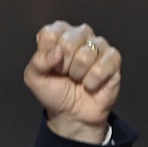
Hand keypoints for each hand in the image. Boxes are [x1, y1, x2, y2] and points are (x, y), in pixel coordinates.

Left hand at [23, 21, 120, 143]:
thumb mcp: (34, 78)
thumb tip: (57, 52)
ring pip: (85, 55)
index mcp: (58, 35)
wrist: (72, 113)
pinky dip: (92, 81)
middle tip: (64, 74)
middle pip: (68, 42)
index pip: (50, 33)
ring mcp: (98, 45)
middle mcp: (79, 35)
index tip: (50, 65)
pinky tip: (90, 83)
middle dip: (62, 65)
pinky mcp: (113, 58)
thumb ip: (37, 62)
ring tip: (77, 78)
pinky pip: (101, 67)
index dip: (47, 54)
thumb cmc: (54, 91)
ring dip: (77, 74)